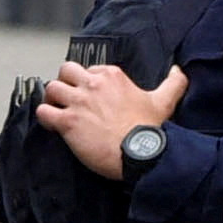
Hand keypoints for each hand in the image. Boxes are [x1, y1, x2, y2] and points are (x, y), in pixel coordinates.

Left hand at [34, 61, 188, 179]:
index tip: (90, 95)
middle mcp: (93, 84)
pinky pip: (44, 111)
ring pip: (51, 88)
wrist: (140, 153)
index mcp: (112, 76)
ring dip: (51, 99)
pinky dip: (44, 117)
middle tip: (68, 98)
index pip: (90, 69)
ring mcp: (79, 102)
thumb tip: (179, 70)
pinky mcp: (68, 122)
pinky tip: (51, 125)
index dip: (87, 82)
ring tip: (56, 111)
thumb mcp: (165, 101)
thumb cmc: (151, 129)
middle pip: (66, 71)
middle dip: (64, 82)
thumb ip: (173, 82)